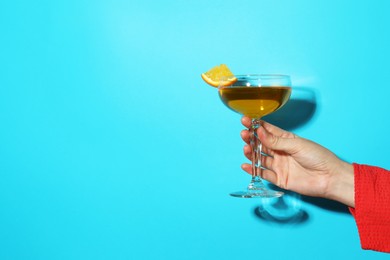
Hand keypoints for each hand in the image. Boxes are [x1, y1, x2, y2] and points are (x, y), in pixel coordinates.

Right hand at [240, 116, 354, 206]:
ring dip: (251, 153)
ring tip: (246, 148)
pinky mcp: (279, 179)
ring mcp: (279, 165)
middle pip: (261, 144)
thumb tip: (259, 132)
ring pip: (260, 158)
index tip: (246, 120)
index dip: (256, 125)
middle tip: (244, 134)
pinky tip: (246, 165)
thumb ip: (276, 140)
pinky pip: (263, 174)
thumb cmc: (318, 157)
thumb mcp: (297, 144)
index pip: (268, 131)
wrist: (329, 177)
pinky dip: (253, 170)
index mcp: (286, 140)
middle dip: (251, 138)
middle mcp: (281, 152)